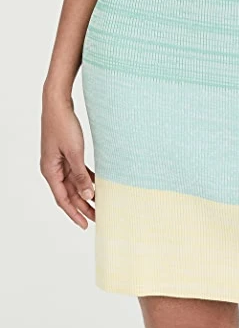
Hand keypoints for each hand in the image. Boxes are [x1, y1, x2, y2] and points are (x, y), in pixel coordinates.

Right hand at [40, 93, 94, 228]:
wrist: (58, 103)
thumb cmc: (62, 125)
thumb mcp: (74, 152)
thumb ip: (80, 175)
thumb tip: (87, 195)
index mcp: (50, 171)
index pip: (62, 199)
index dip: (74, 213)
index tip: (85, 224)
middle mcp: (53, 168)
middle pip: (69, 193)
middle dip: (82, 206)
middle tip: (98, 217)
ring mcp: (59, 160)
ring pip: (73, 183)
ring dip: (85, 193)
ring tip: (99, 203)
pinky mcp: (66, 152)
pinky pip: (76, 170)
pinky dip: (86, 178)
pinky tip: (96, 183)